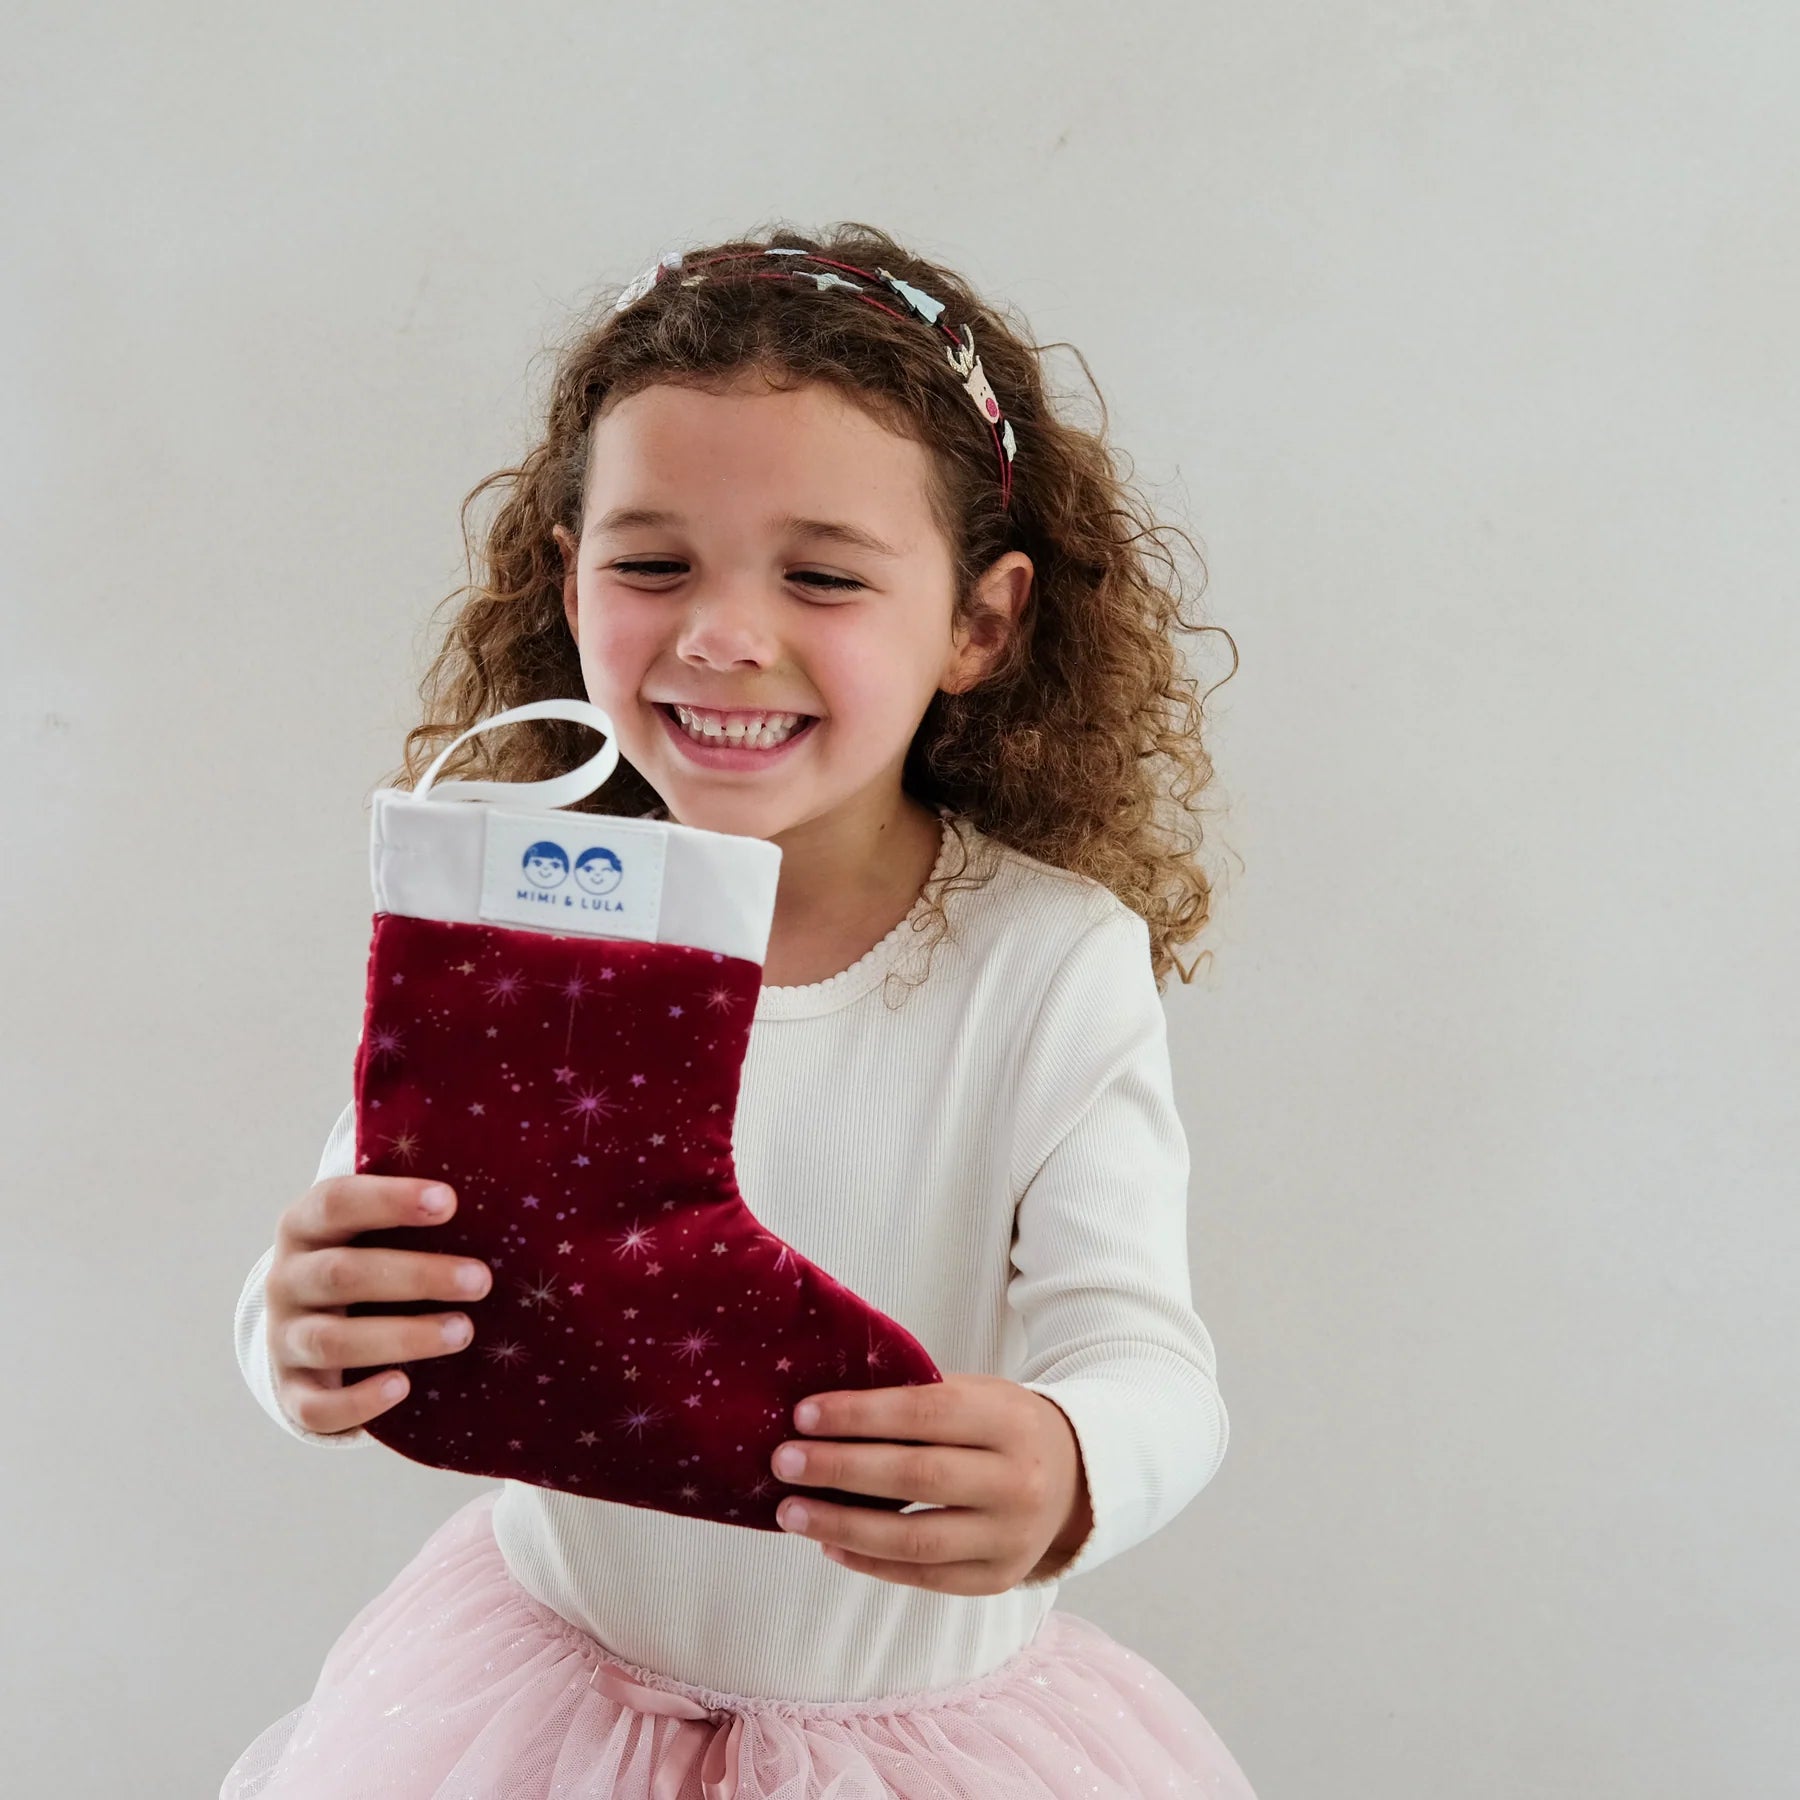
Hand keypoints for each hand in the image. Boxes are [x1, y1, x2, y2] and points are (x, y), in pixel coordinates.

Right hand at [265, 1176, 493, 1434]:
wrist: (309, 1317)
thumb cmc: (367, 1255)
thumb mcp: (374, 1225)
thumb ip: (420, 1208)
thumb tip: (506, 1195)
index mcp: (305, 1225)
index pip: (337, 1202)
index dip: (391, 1201)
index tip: (450, 1202)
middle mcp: (286, 1279)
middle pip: (342, 1274)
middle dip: (417, 1277)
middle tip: (481, 1281)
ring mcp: (284, 1338)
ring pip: (332, 1341)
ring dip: (402, 1337)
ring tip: (463, 1332)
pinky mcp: (292, 1391)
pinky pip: (315, 1407)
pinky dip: (358, 1402)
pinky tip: (403, 1386)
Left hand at [768, 1372, 1093, 1593]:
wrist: (1076, 1477)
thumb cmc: (1002, 1426)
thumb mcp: (977, 1394)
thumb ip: (916, 1401)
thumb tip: (825, 1413)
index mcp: (1008, 1420)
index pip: (924, 1414)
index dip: (860, 1415)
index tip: (804, 1415)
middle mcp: (1017, 1481)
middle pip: (916, 1476)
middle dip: (840, 1469)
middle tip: (784, 1462)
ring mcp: (1011, 1537)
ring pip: (915, 1540)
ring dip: (843, 1527)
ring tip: (792, 1512)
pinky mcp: (997, 1578)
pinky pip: (923, 1577)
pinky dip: (869, 1562)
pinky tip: (830, 1545)